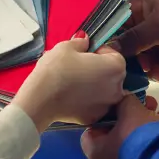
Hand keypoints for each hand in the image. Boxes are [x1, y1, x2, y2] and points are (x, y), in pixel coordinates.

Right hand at [12, 34, 126, 131]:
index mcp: (116, 67)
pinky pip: (93, 104)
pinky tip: (70, 96)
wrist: (40, 99)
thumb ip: (81, 42)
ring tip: (72, 82)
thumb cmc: (56, 69)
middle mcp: (117, 88)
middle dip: (97, 69)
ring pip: (102, 91)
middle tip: (76, 67)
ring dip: (92, 85)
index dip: (97, 51)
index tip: (83, 53)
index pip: (112, 54)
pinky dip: (85, 100)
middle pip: (110, 74)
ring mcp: (107, 105)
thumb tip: (85, 40)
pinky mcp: (94, 117)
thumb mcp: (66, 47)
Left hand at [81, 95, 158, 158]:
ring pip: (140, 140)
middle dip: (139, 115)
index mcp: (97, 152)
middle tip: (151, 103)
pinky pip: (152, 151)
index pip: (95, 129)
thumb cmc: (139, 137)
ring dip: (155, 123)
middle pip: (122, 132)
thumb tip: (126, 99)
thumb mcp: (131, 110)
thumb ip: (125, 101)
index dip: (108, 113)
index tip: (120, 104)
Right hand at [110, 0, 158, 82]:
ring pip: (145, 59)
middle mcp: (148, 20)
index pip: (118, 26)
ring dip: (154, 70)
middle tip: (149, 70)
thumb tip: (108, 49)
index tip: (114, 62)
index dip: (116, 44)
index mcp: (141, 5)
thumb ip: (134, 39)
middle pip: (131, 47)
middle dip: (140, 62)